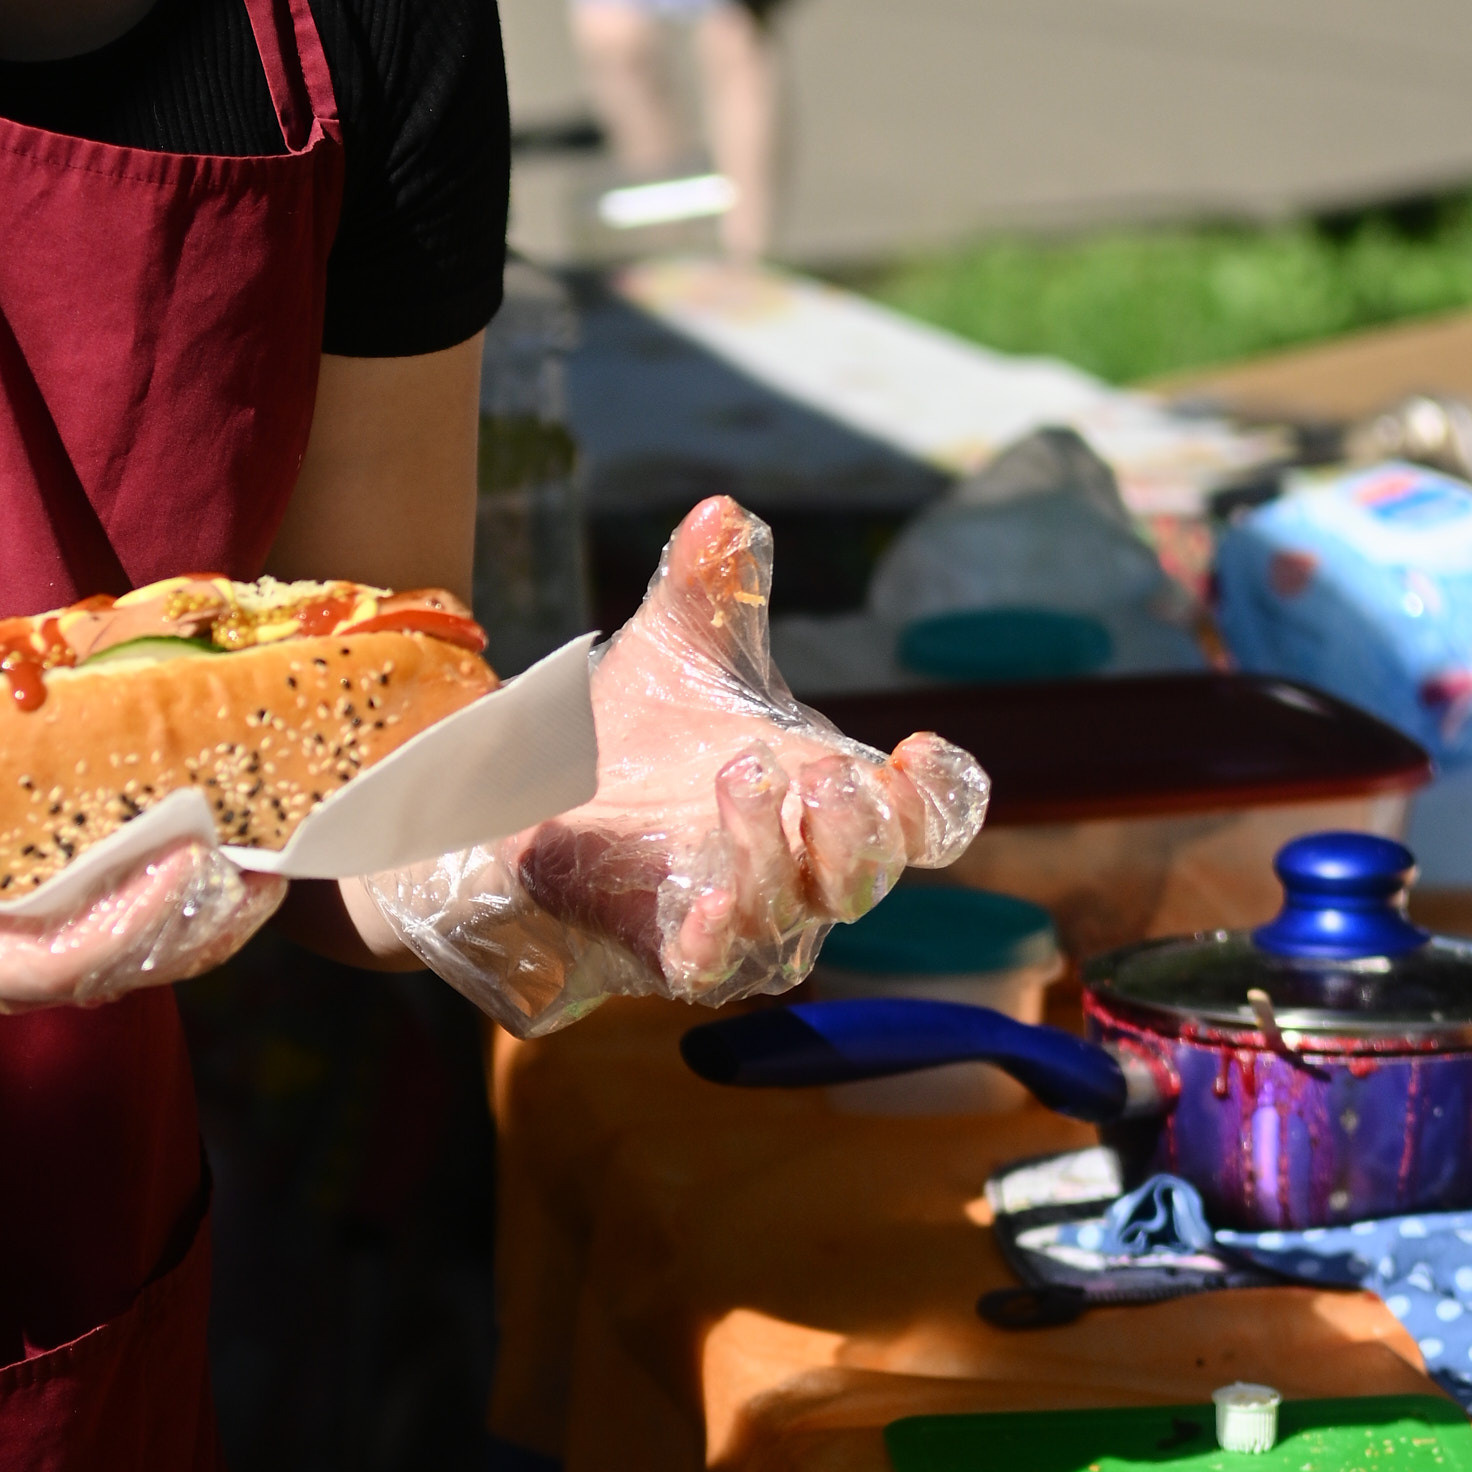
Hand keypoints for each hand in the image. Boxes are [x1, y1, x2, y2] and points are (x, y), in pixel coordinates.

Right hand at [0, 640, 283, 1026]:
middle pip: (100, 967)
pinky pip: (74, 904)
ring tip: (261, 848)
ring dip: (182, 905)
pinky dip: (135, 872)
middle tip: (275, 861)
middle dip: (190, 922)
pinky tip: (182, 823)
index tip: (199, 864)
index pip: (47, 968)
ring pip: (99, 943)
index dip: (128, 924)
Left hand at [363, 498, 987, 1035]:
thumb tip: (721, 512)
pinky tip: (710, 888)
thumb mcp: (675, 645)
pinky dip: (722, 929)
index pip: (928, 818)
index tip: (918, 748)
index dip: (942, 793)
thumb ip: (711, 584)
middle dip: (863, 825)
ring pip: (795, 910)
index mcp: (830, 796)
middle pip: (873, 870)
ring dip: (780, 848)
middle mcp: (802, 865)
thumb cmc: (635, 730)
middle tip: (828, 773)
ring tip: (743, 775)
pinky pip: (717, 960)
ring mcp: (742, 915)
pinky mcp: (673, 949)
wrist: (529, 794)